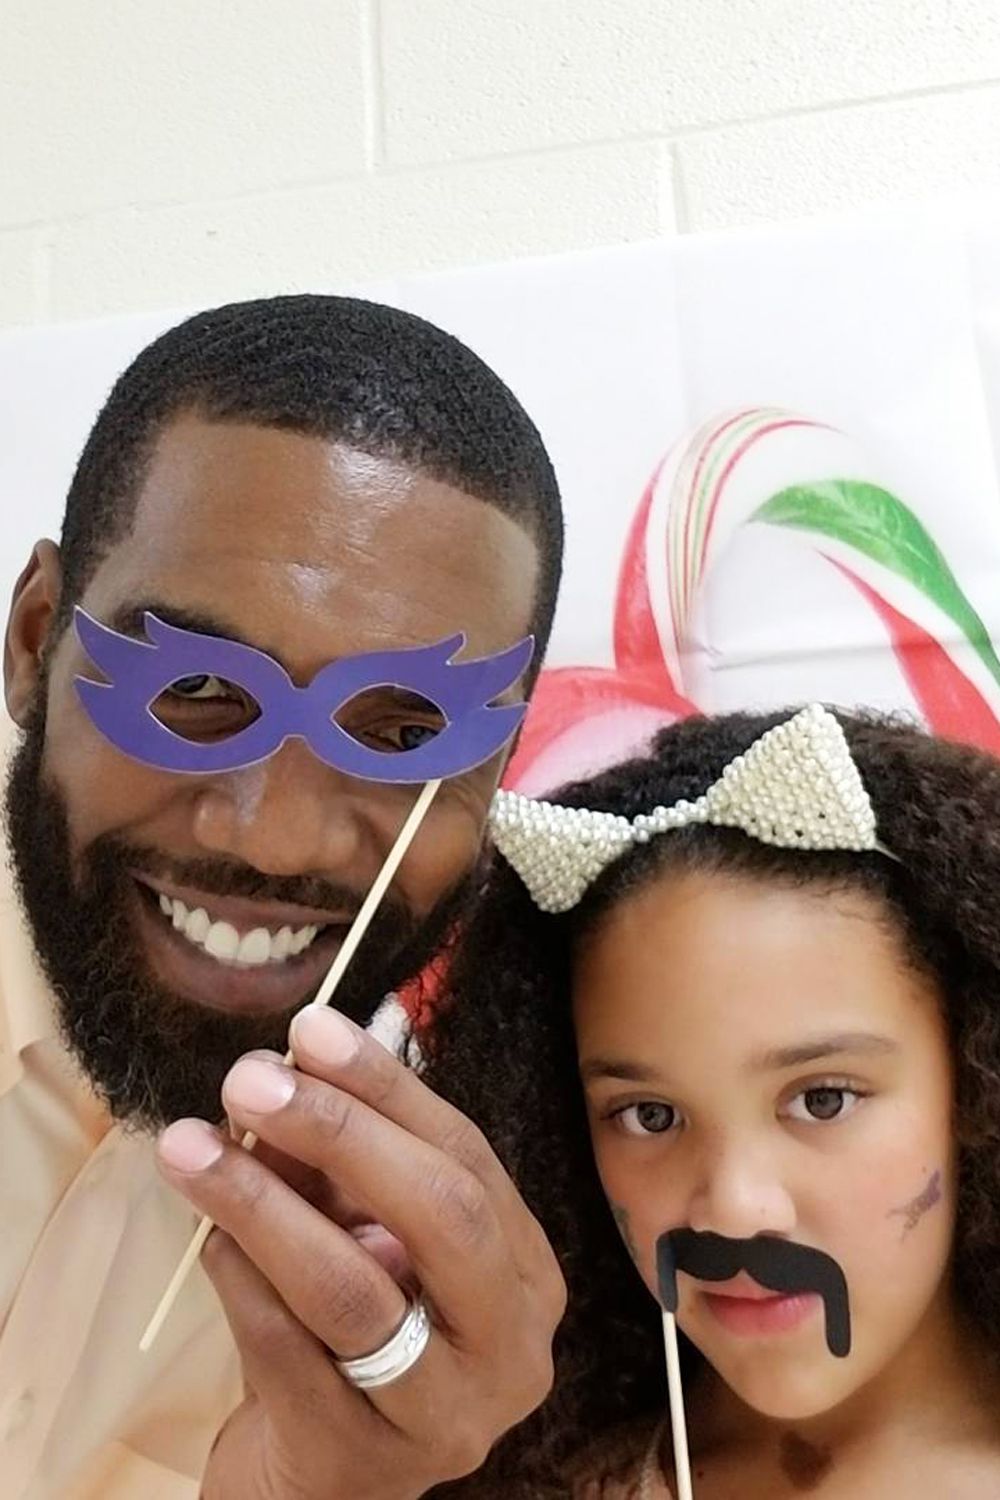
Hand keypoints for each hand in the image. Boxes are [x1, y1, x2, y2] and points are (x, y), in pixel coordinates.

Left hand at [155, 1005, 564, 1499]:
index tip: (311, 1029)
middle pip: (440, 1213)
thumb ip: (343, 1167)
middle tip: (249, 1079)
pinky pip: (286, 1350)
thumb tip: (286, 1068)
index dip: (387, 1086)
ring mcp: (446, 1415)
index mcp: (525, 1272)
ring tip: (191, 1148)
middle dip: (339, 1131)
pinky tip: (209, 1240)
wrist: (324, 1482)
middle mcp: (511, 1346)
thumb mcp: (368, 1238)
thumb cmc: (356, 1337)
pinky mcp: (363, 1463)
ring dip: (262, 1203)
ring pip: (353, 1290)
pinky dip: (239, 1280)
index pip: (465, 1154)